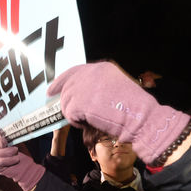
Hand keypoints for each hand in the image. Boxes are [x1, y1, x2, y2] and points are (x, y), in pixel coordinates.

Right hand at [0, 127, 44, 190]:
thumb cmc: (24, 155)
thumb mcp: (18, 143)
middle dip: (1, 143)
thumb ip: (9, 136)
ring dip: (8, 152)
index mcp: (3, 145)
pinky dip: (8, 160)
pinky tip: (16, 159)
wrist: (29, 167)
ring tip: (16, 152)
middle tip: (8, 142)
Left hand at [47, 61, 190, 164]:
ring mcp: (84, 87)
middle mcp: (91, 73)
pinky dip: (76, 122)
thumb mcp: (116, 87)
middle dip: (66, 102)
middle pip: (67, 87)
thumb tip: (79, 95)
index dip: (61, 81)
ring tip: (87, 120)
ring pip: (66, 102)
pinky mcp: (81, 102)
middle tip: (69, 113)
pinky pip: (69, 113)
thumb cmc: (133, 108)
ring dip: (73, 114)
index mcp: (101, 68)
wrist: (140, 118)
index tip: (51, 90)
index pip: (74, 71)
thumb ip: (98, 86)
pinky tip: (87, 123)